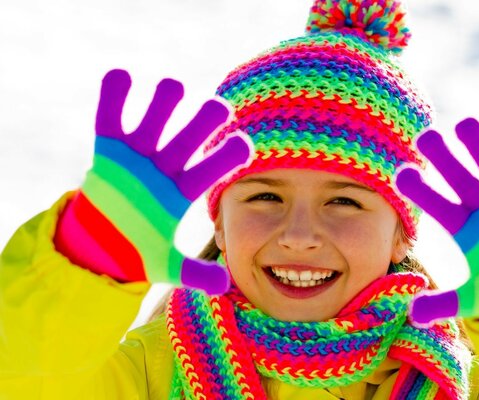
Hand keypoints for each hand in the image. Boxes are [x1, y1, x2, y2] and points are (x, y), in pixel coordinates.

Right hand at [58, 69, 251, 293]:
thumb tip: (225, 285)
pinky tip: (121, 75)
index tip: (245, 145)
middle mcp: (163, 168)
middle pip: (188, 139)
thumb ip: (194, 274)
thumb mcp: (166, 265)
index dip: (226, 158)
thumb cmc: (137, 251)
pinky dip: (114, 97)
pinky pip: (110, 118)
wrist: (99, 247)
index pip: (209, 170)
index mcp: (181, 191)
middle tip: (220, 108)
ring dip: (164, 103)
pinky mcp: (108, 150)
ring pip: (154, 122)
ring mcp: (137, 157)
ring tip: (173, 87)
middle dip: (202, 124)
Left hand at [395, 118, 478, 323]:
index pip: (437, 205)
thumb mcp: (474, 299)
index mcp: (463, 227)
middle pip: (458, 177)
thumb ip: (444, 304)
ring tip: (464, 126)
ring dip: (476, 144)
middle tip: (426, 137)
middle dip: (443, 158)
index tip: (402, 175)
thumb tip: (413, 316)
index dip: (421, 190)